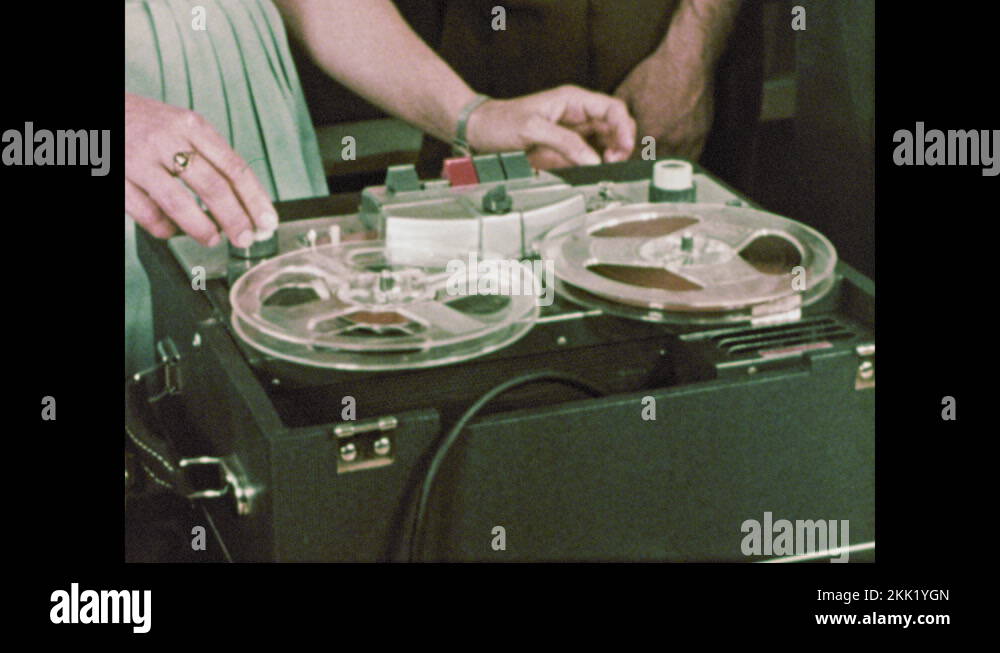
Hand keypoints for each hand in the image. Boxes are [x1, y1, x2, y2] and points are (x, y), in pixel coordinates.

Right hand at [124, 92, 277, 246]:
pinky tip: (173, 231)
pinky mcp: (116, 178)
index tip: (267, 221)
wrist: (99, 111)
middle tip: (246, 238)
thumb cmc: (143, 123)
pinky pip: (147, 213)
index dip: (254, 199)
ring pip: (178, 203)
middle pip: (212, 186)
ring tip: (213, 239)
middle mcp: (166, 139)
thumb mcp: (181, 126)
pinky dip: (164, 229)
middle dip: (235, 219)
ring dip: (201, 228)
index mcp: (191, 126)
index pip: (233, 167)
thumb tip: (243, 202)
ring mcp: (139, 159)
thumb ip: (208, 157)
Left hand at [465, 85, 635, 169]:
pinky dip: (597, 166)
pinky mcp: (565, 152)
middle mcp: (577, 116)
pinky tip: (593, 173)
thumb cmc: (500, 122)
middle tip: (613, 161)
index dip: (624, 127)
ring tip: (605, 168)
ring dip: (612, 156)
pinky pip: (589, 158)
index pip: (612, 109)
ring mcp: (573, 134)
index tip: (624, 147)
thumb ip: (565, 143)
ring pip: (606, 144)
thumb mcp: (532, 129)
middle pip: (615, 127)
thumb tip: (594, 160)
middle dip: (621, 144)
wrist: (480, 133)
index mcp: (573, 101)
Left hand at [614, 52, 713, 160]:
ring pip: (671, 169)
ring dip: (660, 170)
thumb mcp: (626, 94)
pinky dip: (677, 163)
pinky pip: (689, 159)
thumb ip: (616, 120)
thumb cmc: (656, 73)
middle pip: (651, 169)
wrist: (688, 60)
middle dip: (640, 170)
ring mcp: (688, 140)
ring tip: (650, 165)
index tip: (619, 165)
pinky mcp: (701, 136)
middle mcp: (670, 140)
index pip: (632, 163)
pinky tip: (669, 160)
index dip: (623, 166)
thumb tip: (606, 137)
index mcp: (649, 133)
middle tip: (632, 167)